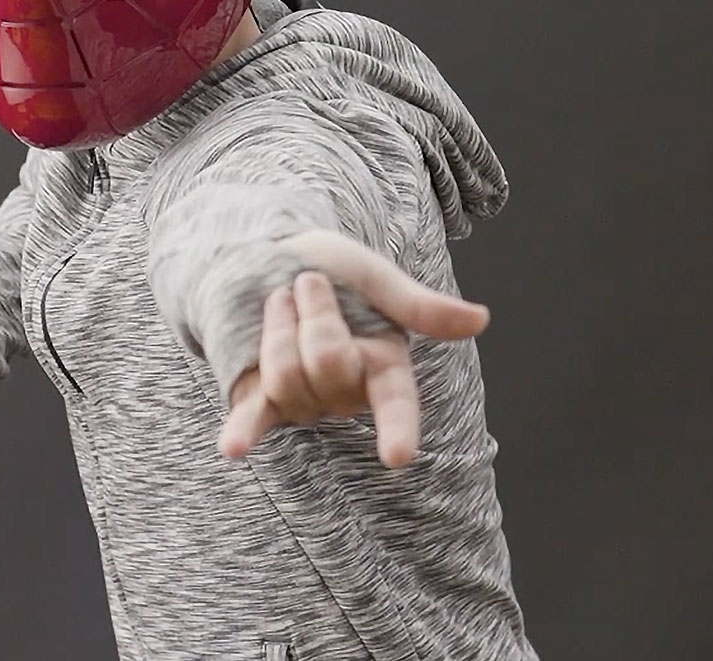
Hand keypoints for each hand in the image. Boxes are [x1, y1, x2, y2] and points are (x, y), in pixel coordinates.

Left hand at [220, 230, 490, 468]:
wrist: (272, 256)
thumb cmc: (334, 269)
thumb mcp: (376, 278)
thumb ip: (419, 306)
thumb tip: (481, 320)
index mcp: (384, 365)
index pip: (396, 405)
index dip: (397, 430)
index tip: (397, 455)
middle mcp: (346, 393)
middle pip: (325, 365)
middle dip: (312, 314)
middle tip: (307, 285)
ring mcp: (303, 401)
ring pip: (286, 374)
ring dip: (277, 324)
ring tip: (281, 302)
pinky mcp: (261, 399)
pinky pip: (252, 420)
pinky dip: (242, 433)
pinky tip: (231, 448)